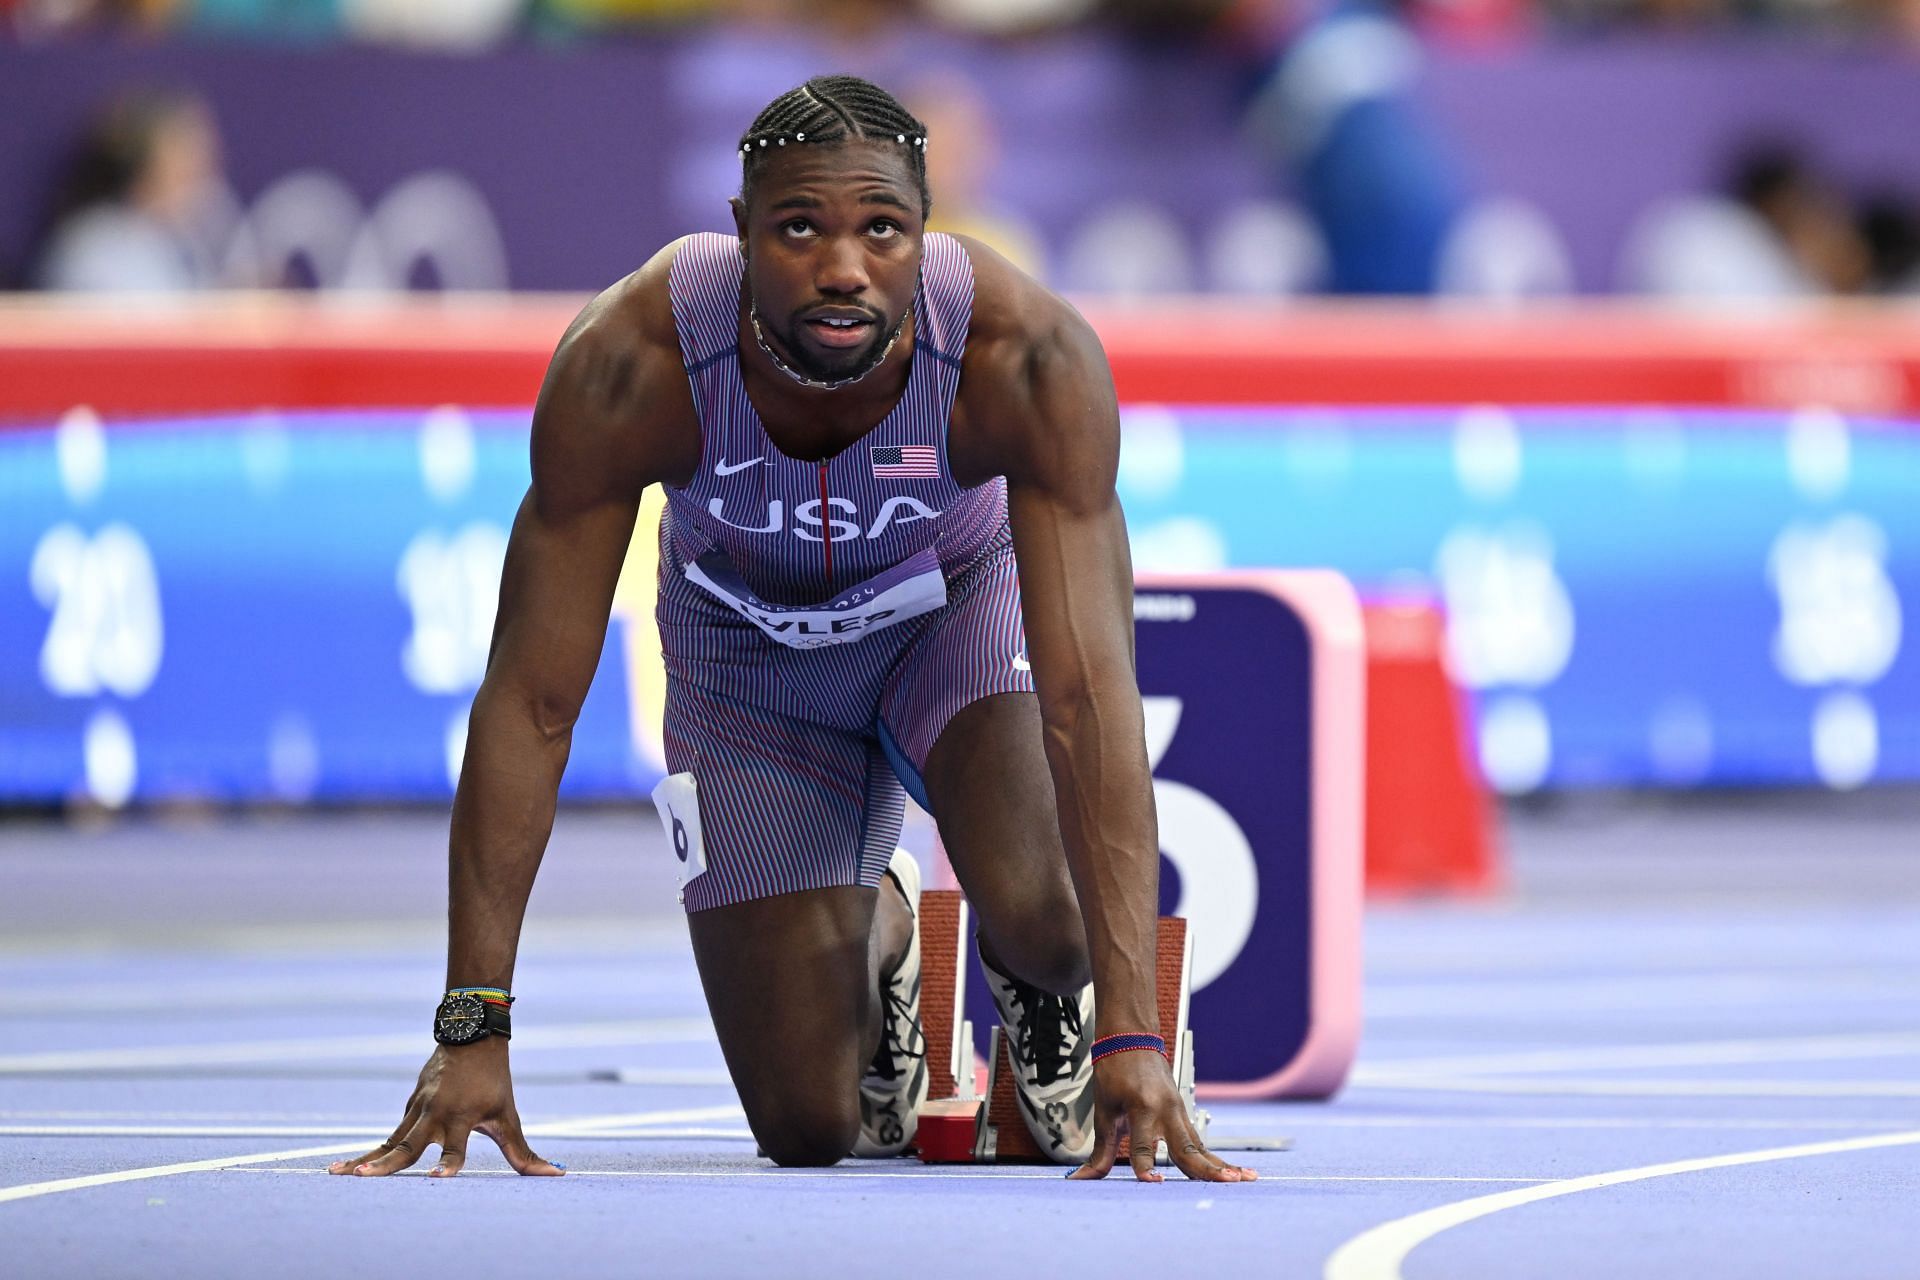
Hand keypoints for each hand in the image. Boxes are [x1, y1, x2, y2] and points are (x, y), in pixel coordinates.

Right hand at [327, 1038, 562, 1178]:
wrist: (471, 1035)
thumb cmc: (494, 1080)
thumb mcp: (508, 1115)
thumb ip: (523, 1152)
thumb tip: (555, 1175)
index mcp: (462, 1116)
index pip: (456, 1148)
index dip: (449, 1164)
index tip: (438, 1180)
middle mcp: (436, 1113)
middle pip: (408, 1146)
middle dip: (386, 1165)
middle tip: (364, 1179)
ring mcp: (418, 1109)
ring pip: (389, 1141)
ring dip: (364, 1158)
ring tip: (338, 1174)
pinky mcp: (409, 1106)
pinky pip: (390, 1134)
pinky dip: (371, 1150)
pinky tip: (350, 1167)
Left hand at [1067, 1048, 1255, 1182]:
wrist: (1130, 1038)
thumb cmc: (1115, 1069)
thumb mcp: (1104, 1110)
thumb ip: (1101, 1150)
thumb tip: (1082, 1178)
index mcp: (1143, 1107)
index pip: (1143, 1146)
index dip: (1145, 1167)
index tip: (1151, 1184)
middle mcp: (1166, 1111)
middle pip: (1186, 1148)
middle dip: (1206, 1169)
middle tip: (1226, 1183)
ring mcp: (1179, 1112)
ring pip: (1199, 1147)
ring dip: (1220, 1165)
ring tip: (1244, 1179)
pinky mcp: (1183, 1115)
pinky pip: (1199, 1142)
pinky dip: (1213, 1159)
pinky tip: (1233, 1172)